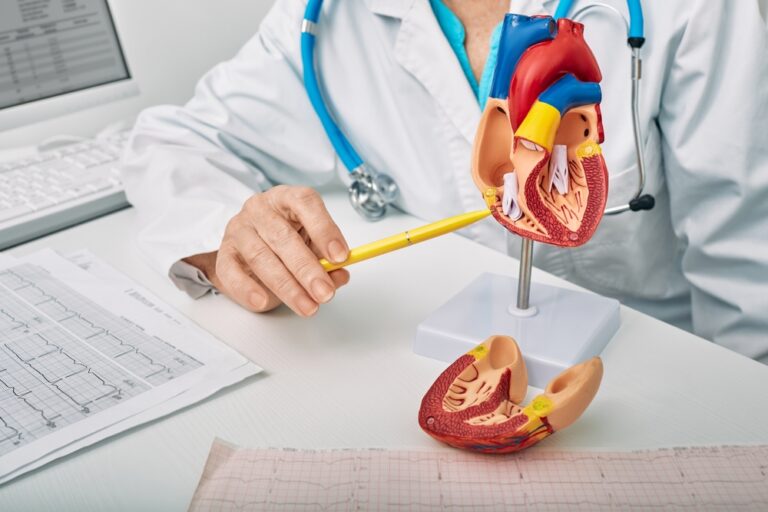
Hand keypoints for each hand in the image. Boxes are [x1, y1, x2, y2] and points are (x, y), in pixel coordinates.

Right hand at [185, 186, 349, 315]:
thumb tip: (340, 275)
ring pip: (261, 257)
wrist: (247, 249)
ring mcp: (239, 229)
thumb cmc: (284, 242)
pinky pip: (231, 272)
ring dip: (286, 286)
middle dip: (307, 269)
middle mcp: (260, 209)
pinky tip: (263, 300)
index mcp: (287, 198)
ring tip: (306, 305)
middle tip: (324, 292)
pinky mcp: (224, 253)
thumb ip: (327, 260)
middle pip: (283, 236)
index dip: (325, 230)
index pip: (305, 203)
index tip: (340, 256)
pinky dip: (247, 289)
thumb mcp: (311, 246)